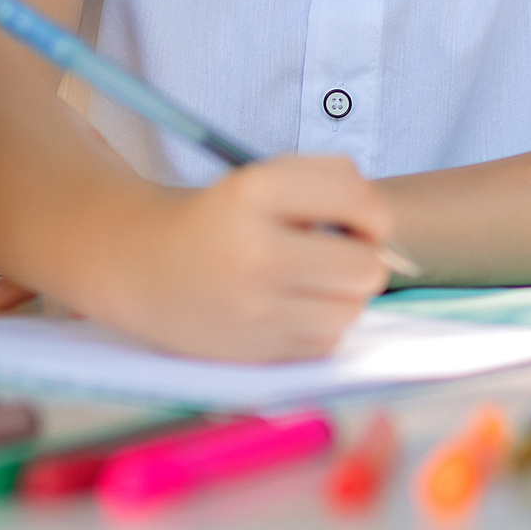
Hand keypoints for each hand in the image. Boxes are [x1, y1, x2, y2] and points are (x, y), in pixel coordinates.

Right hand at [88, 156, 392, 361]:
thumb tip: (388, 235)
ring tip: (308, 279)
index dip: (370, 209)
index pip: (356, 196)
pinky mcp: (255, 350)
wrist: (142, 268)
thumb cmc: (218, 219)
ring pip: (352, 308)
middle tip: (335, 251)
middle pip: (366, 266)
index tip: (354, 216)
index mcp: (253, 191)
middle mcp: (254, 252)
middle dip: (362, 257)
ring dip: (343, 293)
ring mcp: (254, 308)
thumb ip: (329, 186)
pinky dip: (320, 323)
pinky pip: (328, 340)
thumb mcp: (260, 179)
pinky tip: (288, 306)